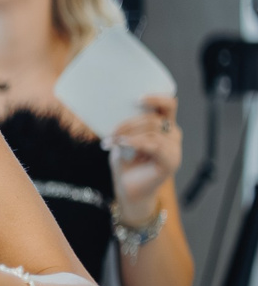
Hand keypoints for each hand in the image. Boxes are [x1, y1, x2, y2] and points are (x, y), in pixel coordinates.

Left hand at [107, 93, 180, 220]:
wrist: (128, 187)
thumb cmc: (126, 161)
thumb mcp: (123, 138)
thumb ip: (127, 126)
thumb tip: (117, 112)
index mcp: (164, 125)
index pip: (169, 105)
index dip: (157, 98)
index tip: (138, 99)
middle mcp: (172, 134)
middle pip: (153, 119)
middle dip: (128, 123)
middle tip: (111, 133)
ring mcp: (174, 148)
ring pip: (152, 131)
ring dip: (128, 134)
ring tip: (112, 142)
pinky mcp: (171, 161)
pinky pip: (155, 145)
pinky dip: (136, 143)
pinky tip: (123, 144)